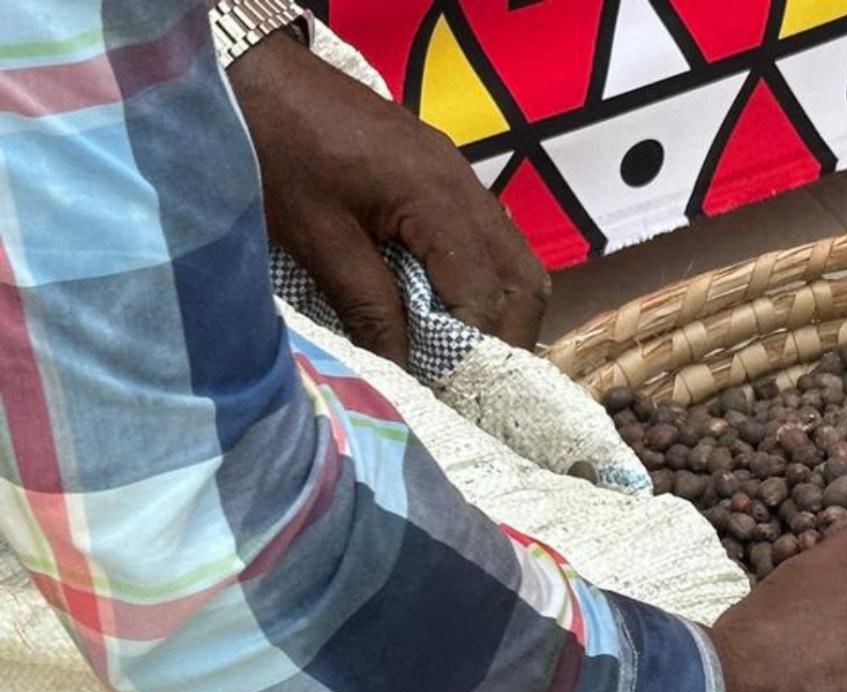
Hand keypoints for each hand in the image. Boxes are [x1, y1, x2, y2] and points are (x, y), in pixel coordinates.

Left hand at [228, 35, 549, 360]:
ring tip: (466, 355)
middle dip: (508, 339)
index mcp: (438, 201)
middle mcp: (466, 188)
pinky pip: (492, 240)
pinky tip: (451, 309)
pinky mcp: (445, 176)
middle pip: (524, 281)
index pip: (485, 297)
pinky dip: (485, 283)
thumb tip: (405, 369)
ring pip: (517, 261)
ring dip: (502, 312)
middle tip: (472, 384)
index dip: (473, 353)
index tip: (450, 396)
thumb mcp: (316, 236)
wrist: (256, 74)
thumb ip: (367, 304)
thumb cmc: (277, 151)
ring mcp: (461, 178)